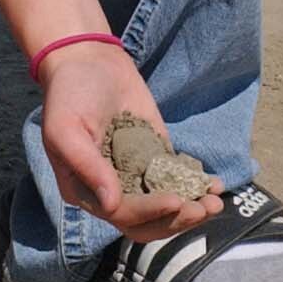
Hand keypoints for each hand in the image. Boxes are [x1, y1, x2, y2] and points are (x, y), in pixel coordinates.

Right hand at [39, 42, 222, 242]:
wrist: (89, 60)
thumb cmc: (69, 94)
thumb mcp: (66, 128)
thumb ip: (87, 166)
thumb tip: (111, 205)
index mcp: (86, 191)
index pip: (122, 215)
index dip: (150, 211)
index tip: (175, 200)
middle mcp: (112, 190)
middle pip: (148, 222)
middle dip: (177, 219)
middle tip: (203, 208)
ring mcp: (136, 174)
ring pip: (165, 207)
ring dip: (191, 209)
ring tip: (216, 202)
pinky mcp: (155, 156)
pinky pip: (176, 178)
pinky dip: (196, 185)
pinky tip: (215, 184)